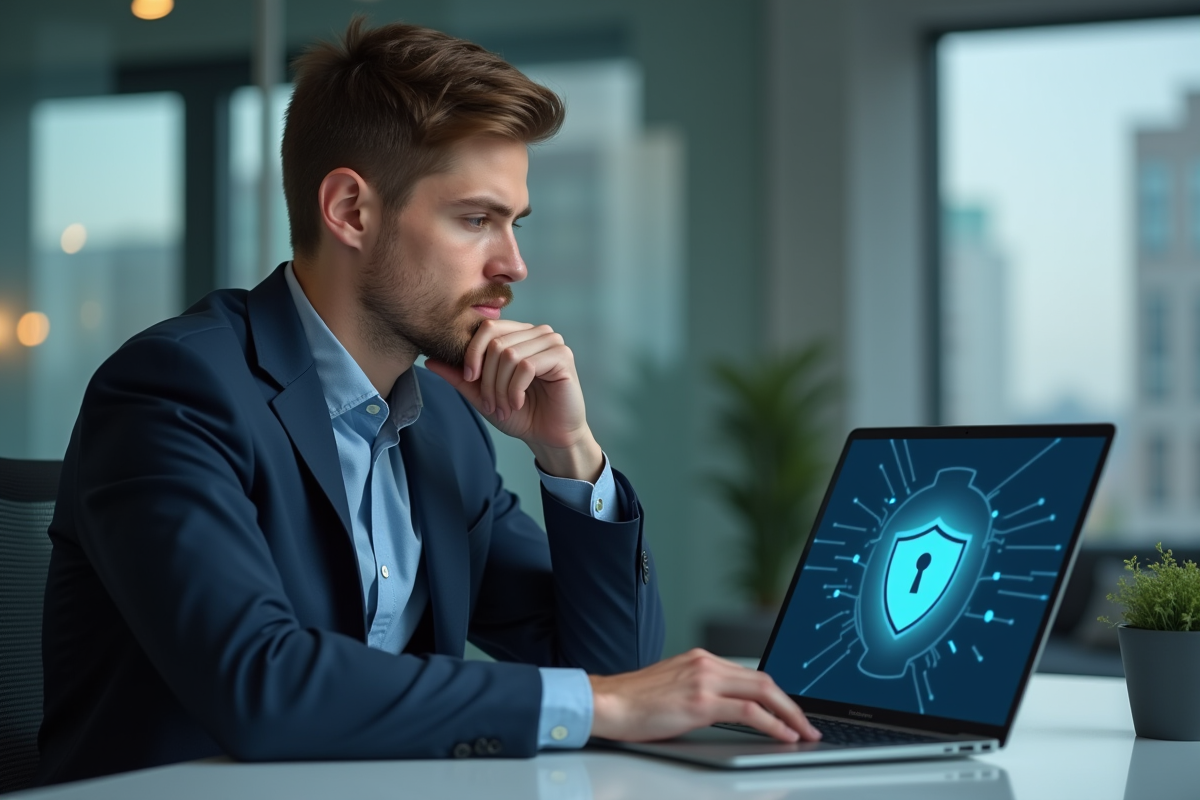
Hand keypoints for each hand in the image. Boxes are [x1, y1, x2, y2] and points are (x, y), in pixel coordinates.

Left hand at [425, 320, 602, 480]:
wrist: (548, 437)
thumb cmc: (520, 413)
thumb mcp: (482, 394)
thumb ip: (459, 377)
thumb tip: (429, 359)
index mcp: (517, 334)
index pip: (487, 327)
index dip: (473, 353)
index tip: (470, 379)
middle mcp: (535, 332)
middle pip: (496, 343)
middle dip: (488, 379)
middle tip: (492, 404)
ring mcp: (551, 341)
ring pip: (509, 354)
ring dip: (501, 388)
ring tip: (506, 406)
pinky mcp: (563, 356)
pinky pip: (527, 365)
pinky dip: (516, 389)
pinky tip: (519, 403)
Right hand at [588, 649, 821, 742]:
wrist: (607, 703)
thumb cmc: (633, 702)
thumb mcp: (673, 688)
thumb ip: (701, 691)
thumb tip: (727, 711)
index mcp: (700, 659)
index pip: (750, 674)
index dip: (777, 694)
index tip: (791, 710)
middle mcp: (706, 664)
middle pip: (764, 680)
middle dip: (791, 704)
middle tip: (808, 724)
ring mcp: (704, 680)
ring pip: (763, 692)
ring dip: (789, 714)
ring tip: (804, 732)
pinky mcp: (700, 702)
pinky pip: (749, 711)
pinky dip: (773, 723)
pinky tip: (783, 735)